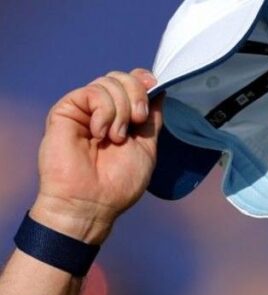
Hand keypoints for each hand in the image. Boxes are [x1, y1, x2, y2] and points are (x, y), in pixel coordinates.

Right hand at [34, 68, 163, 243]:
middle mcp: (102, 111)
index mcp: (122, 118)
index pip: (132, 84)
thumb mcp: (146, 147)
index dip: (143, 80)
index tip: (153, 85)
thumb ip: (151, 120)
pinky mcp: (66, 111)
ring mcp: (84, 110)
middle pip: (121, 78)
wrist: (91, 201)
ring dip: (121, 110)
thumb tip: (159, 91)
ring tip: (115, 138)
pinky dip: (105, 112)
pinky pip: (92, 93)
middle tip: (136, 121)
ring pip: (109, 82)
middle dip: (136, 95)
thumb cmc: (119, 183)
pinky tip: (100, 133)